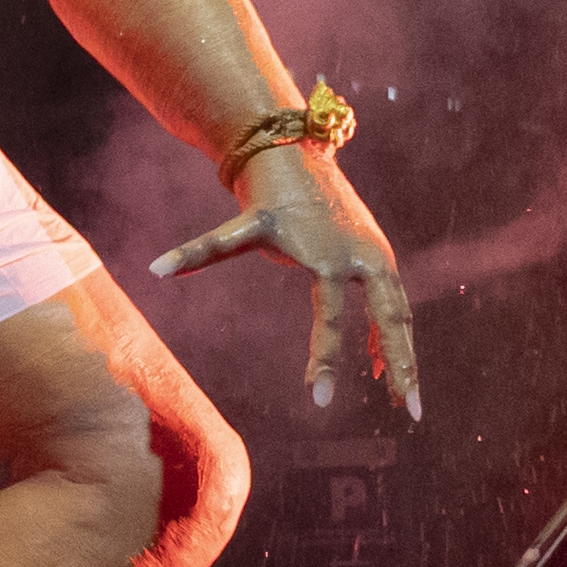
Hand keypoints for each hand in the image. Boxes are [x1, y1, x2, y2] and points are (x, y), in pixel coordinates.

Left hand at [149, 141, 420, 420]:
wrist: (296, 153)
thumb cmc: (266, 197)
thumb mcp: (240, 228)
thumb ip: (202, 251)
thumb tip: (153, 269)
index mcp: (327, 258)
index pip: (331, 318)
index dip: (324, 360)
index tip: (318, 401)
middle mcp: (362, 257)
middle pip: (390, 319)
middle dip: (402, 366)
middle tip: (412, 413)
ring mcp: (376, 256)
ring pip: (399, 313)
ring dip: (404, 356)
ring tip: (407, 402)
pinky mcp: (379, 255)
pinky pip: (391, 302)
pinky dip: (388, 334)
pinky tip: (381, 368)